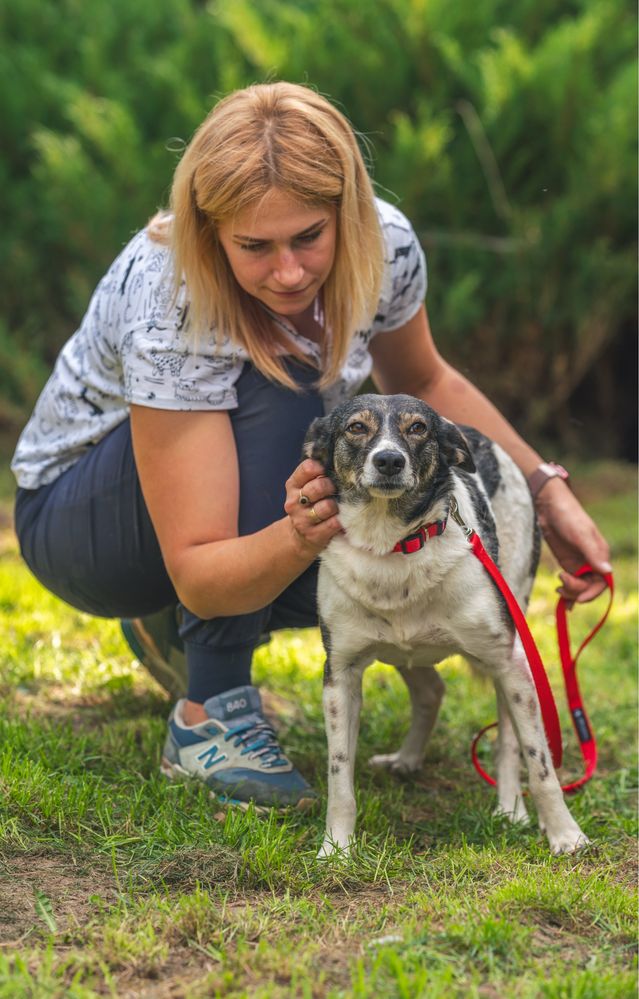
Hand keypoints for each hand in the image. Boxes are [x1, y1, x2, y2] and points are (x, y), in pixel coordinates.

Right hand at [284, 459, 341, 555]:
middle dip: (331, 487)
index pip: (307, 468)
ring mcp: (302, 520)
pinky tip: (339, 519)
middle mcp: (294, 502)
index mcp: (292, 485)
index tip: (326, 473)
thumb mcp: (306, 486)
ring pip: (327, 506)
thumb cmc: (310, 504)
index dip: (321, 468)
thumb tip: (337, 456)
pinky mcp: (313, 535)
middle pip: (319, 487)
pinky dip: (341, 520)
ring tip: (336, 507)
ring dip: (337, 506)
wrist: (300, 535)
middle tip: (334, 491)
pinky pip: (334, 523)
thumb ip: (316, 473)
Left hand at [534, 478, 611, 607]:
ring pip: (580, 587)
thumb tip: (607, 571)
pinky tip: (561, 597)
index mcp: (600, 554)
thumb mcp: (580, 535)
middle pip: (590, 587)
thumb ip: (592, 553)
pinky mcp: (567, 562)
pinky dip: (567, 591)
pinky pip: (571, 582)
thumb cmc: (568, 516)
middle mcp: (592, 561)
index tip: (579, 598)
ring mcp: (579, 563)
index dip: (593, 593)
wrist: (549, 507)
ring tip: (557, 588)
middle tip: (560, 587)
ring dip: (570, 592)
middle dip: (577, 592)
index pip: (603, 582)